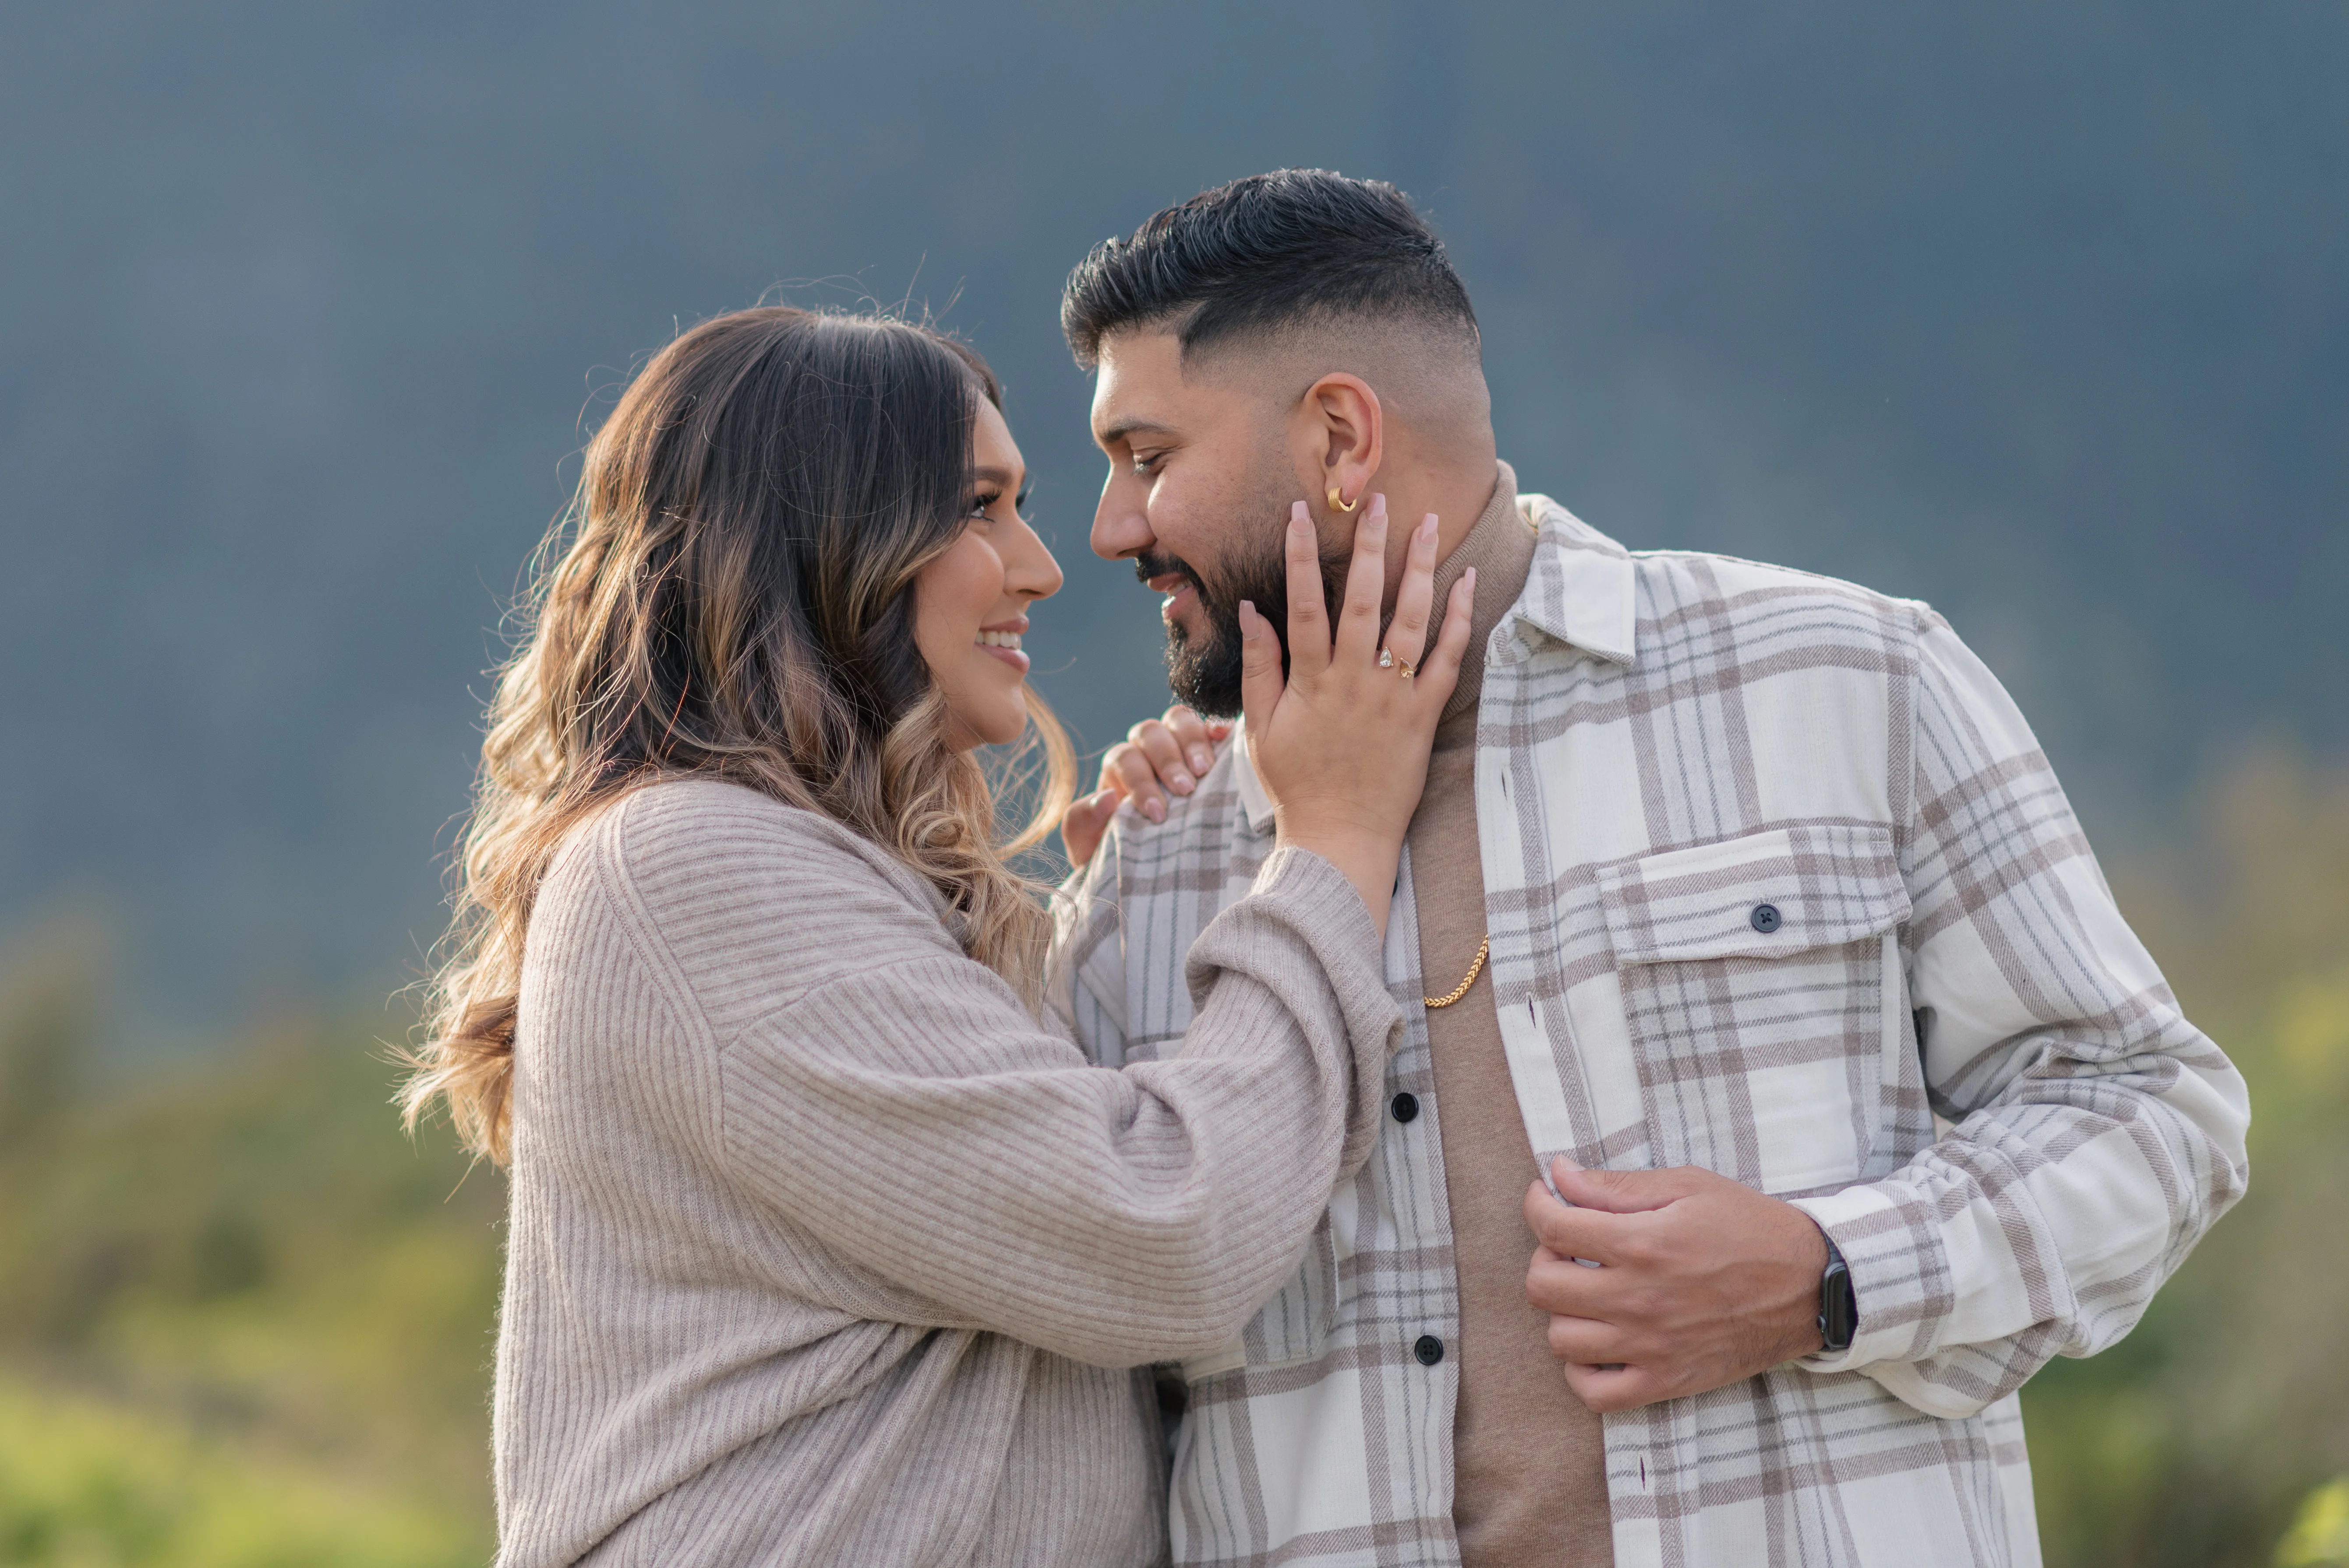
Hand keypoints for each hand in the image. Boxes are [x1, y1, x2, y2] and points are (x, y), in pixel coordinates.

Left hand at [1059, 705, 1231, 862]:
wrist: (1143, 865)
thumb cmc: (1115, 850)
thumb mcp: (1087, 842)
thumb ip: (1083, 820)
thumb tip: (1106, 797)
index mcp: (1117, 768)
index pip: (1124, 758)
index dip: (1140, 782)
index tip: (1157, 813)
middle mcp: (1144, 750)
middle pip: (1151, 733)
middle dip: (1168, 761)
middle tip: (1185, 789)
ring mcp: (1176, 745)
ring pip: (1178, 721)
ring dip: (1193, 742)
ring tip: (1205, 770)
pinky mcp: (1203, 749)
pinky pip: (1207, 726)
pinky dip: (1215, 727)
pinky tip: (1223, 735)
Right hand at [1241, 493, 1474, 934]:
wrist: (1340, 839)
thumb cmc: (1296, 784)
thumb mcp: (1261, 727)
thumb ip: (1258, 666)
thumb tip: (1252, 610)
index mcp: (1311, 681)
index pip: (1304, 605)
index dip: (1301, 557)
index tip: (1299, 514)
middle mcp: (1355, 682)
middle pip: (1364, 600)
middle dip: (1371, 546)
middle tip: (1379, 501)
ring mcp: (1394, 698)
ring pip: (1411, 621)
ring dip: (1421, 569)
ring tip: (1430, 524)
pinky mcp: (1424, 716)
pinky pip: (1446, 661)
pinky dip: (1459, 621)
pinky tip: (1465, 583)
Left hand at [1522, 1157, 1829, 1412]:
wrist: (1811, 1286)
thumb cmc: (1750, 1227)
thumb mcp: (1688, 1186)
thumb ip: (1617, 1185)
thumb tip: (1559, 1173)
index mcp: (1641, 1243)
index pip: (1552, 1227)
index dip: (1538, 1205)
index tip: (1546, 1198)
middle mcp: (1638, 1299)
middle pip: (1542, 1286)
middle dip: (1546, 1258)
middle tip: (1570, 1248)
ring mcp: (1650, 1346)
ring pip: (1561, 1340)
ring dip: (1564, 1311)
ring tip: (1588, 1293)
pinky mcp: (1667, 1382)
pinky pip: (1595, 1393)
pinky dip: (1582, 1372)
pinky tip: (1598, 1344)